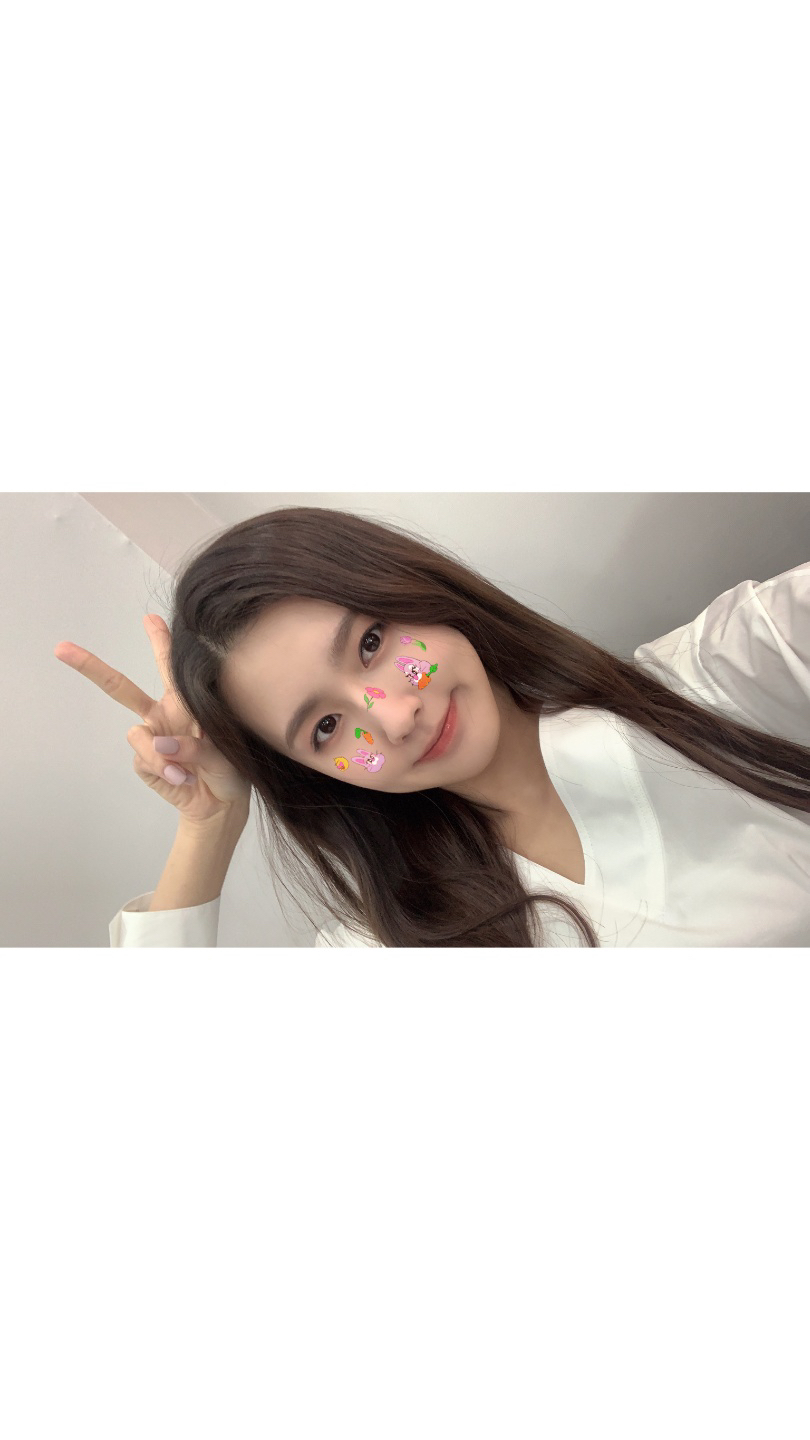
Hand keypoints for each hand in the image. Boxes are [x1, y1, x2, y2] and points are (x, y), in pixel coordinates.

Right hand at [54, 614, 251, 827]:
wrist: (221, 803)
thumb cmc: (231, 766)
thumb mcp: (224, 748)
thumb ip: (195, 743)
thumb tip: (161, 745)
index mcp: (186, 701)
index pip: (172, 667)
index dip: (160, 641)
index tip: (149, 618)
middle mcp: (164, 714)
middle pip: (122, 688)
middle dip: (92, 668)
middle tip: (62, 649)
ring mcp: (152, 738)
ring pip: (135, 734)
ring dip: (162, 754)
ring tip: (187, 768)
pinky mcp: (144, 763)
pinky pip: (144, 759)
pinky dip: (164, 769)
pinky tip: (183, 778)